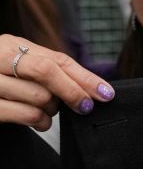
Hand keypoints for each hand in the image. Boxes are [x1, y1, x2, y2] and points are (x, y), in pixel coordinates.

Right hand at [0, 34, 114, 129]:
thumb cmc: (1, 83)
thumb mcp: (22, 70)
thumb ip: (51, 72)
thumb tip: (94, 89)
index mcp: (10, 45)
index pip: (56, 59)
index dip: (85, 77)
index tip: (107, 93)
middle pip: (47, 71)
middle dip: (73, 92)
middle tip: (85, 107)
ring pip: (38, 96)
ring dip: (52, 110)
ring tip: (48, 113)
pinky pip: (24, 114)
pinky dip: (39, 121)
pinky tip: (39, 123)